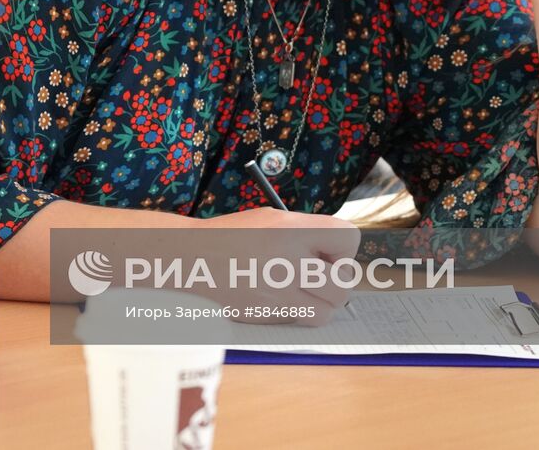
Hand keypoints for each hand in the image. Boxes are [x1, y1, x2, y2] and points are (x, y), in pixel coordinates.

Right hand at [205, 210, 359, 323]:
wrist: (190, 258)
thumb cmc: (231, 235)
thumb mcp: (270, 219)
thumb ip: (306, 232)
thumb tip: (337, 252)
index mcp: (291, 230)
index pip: (348, 239)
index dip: (341, 248)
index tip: (325, 250)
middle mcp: (288, 261)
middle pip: (343, 283)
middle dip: (335, 280)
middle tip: (316, 273)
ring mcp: (278, 292)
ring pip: (328, 310)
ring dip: (320, 301)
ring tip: (299, 288)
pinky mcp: (268, 315)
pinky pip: (303, 320)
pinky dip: (299, 312)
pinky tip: (281, 297)